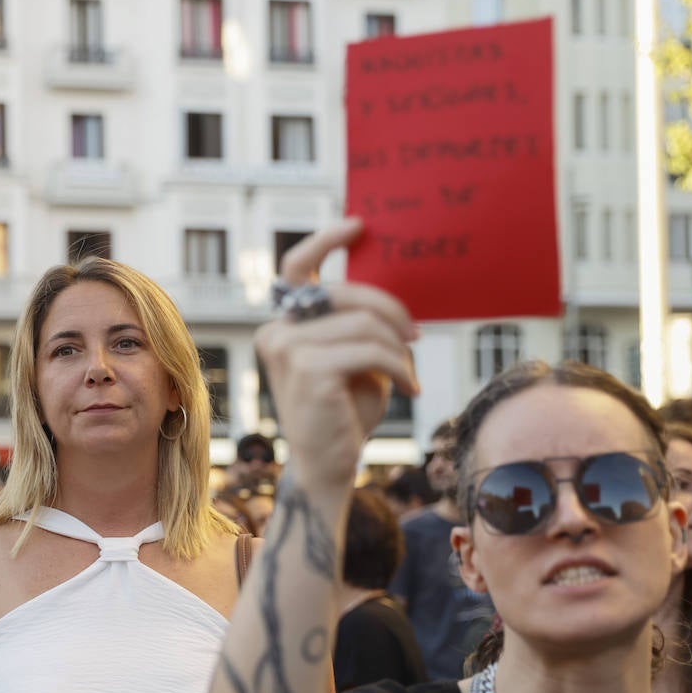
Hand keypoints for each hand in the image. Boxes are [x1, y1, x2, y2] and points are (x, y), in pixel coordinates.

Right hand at [258, 219, 419, 485]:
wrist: (328, 466)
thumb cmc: (344, 412)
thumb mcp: (354, 358)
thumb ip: (357, 324)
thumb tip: (388, 293)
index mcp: (283, 326)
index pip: (296, 268)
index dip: (325, 240)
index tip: (359, 226)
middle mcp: (276, 332)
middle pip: (345, 293)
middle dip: (390, 311)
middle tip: (415, 337)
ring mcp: (288, 350)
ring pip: (364, 324)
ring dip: (397, 350)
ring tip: (407, 375)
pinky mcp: (309, 370)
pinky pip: (371, 350)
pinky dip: (398, 368)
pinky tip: (408, 389)